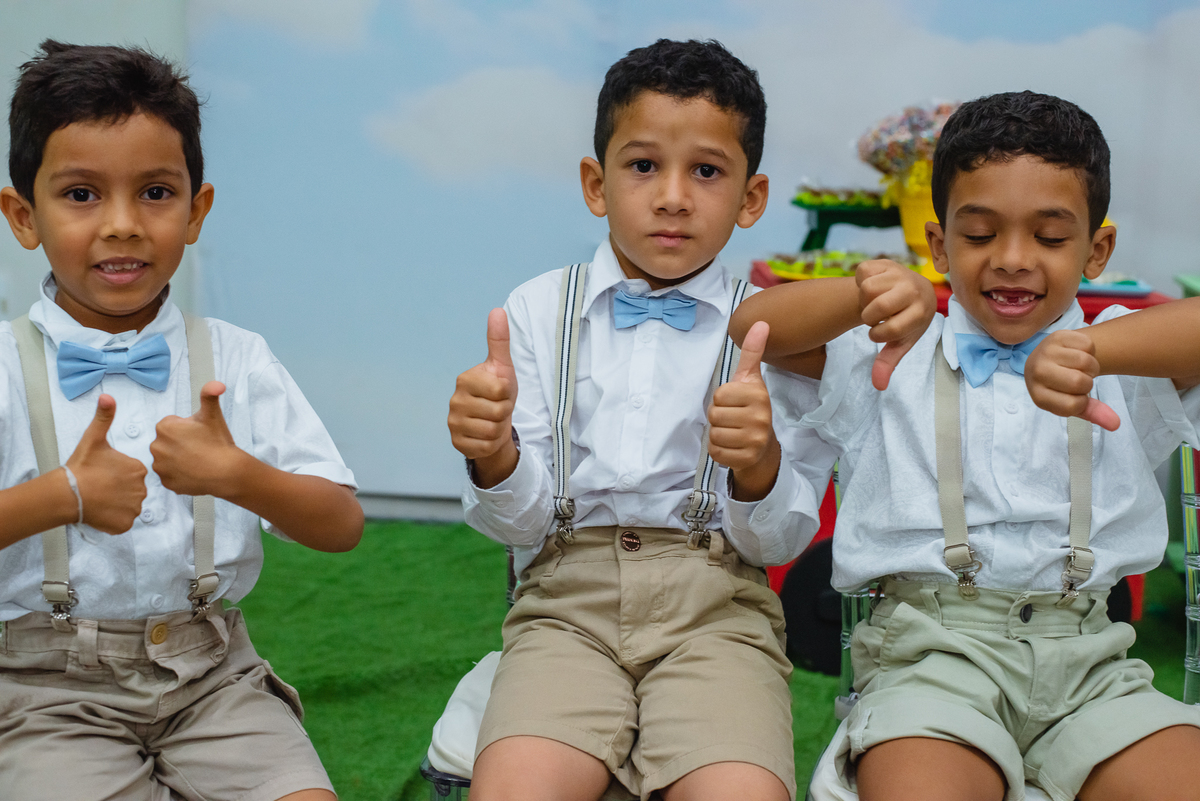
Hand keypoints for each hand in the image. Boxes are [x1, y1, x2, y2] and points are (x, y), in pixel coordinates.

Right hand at [65, 394, 147, 533]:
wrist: (65, 494)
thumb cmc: (80, 466)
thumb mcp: (93, 438)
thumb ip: (103, 417)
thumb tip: (107, 396)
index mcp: (138, 469)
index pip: (133, 473)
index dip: (117, 474)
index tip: (103, 473)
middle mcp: (141, 489)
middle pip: (132, 490)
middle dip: (118, 489)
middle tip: (100, 486)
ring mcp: (133, 509)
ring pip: (128, 506)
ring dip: (117, 504)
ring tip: (100, 498)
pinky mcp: (124, 524)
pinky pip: (123, 521)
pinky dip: (113, 518)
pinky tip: (101, 510)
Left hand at [151, 381, 245, 496]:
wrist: (226, 472)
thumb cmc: (218, 442)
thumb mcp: (213, 415)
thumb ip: (209, 394)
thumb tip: (216, 384)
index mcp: (164, 427)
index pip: (172, 425)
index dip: (188, 429)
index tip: (199, 435)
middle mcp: (156, 447)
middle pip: (169, 443)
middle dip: (181, 444)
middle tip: (200, 448)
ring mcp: (161, 467)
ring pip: (169, 460)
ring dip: (179, 460)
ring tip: (198, 461)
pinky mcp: (166, 483)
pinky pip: (171, 476)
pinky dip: (181, 475)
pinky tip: (194, 472)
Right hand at [447, 308, 518, 485]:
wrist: (493, 424)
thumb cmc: (498, 393)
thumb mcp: (502, 367)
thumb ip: (499, 341)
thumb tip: (497, 310)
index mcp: (465, 380)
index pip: (500, 389)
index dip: (508, 393)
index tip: (501, 392)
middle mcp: (455, 401)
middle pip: (498, 411)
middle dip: (504, 412)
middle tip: (498, 408)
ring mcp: (453, 423)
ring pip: (492, 430)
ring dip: (499, 427)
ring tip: (493, 420)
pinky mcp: (456, 443)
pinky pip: (484, 446)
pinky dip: (491, 443)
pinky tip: (485, 434)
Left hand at [708, 321, 780, 500]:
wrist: (763, 446)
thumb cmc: (750, 408)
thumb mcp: (750, 379)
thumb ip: (752, 353)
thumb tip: (760, 323)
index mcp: (758, 395)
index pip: (719, 395)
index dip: (721, 399)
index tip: (734, 403)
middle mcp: (760, 418)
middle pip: (714, 415)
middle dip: (718, 417)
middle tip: (732, 419)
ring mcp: (755, 440)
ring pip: (714, 434)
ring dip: (717, 434)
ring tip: (732, 432)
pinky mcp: (747, 458)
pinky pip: (716, 452)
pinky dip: (718, 450)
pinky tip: (731, 446)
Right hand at [856, 260, 936, 389]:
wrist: (918, 289)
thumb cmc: (907, 320)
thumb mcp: (901, 342)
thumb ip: (888, 362)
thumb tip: (878, 386)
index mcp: (921, 312)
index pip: (890, 330)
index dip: (878, 335)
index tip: (880, 332)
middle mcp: (913, 290)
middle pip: (878, 308)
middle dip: (870, 317)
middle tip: (876, 317)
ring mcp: (900, 273)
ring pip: (867, 289)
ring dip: (864, 300)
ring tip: (874, 302)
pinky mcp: (886, 262)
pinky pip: (862, 272)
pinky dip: (861, 282)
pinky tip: (872, 288)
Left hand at [1024, 329, 1119, 430]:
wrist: (1046, 359)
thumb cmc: (1060, 386)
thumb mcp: (1073, 402)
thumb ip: (1093, 413)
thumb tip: (1116, 424)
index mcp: (1039, 396)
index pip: (1073, 405)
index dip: (1082, 402)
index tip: (1076, 396)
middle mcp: (1037, 373)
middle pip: (1080, 382)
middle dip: (1087, 382)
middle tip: (1079, 379)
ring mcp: (1045, 352)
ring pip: (1085, 361)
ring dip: (1091, 366)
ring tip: (1079, 368)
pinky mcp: (1056, 336)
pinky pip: (1088, 344)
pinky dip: (1090, 350)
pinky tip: (1077, 353)